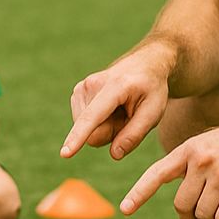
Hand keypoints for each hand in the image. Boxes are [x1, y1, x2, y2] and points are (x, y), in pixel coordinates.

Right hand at [62, 42, 173, 160]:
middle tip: (128, 115)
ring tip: (120, 110)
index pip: (92, 117)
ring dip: (106, 128)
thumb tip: (114, 154)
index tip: (64, 153)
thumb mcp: (154, 112)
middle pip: (94, 133)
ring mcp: (82, 88)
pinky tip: (111, 108)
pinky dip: (99, 122)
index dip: (78, 136)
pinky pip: (84, 124)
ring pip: (87, 131)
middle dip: (112, 133)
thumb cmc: (151, 89)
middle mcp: (92, 84)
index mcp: (115, 87)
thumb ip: (135, 134)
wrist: (145, 64)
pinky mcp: (77, 92)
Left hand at [120, 111, 218, 218]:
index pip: (157, 173)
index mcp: (187, 150)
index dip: (140, 193)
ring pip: (204, 214)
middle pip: (182, 205)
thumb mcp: (205, 146)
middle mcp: (201, 159)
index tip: (125, 209)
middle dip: (190, 218)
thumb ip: (188, 169)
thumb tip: (183, 209)